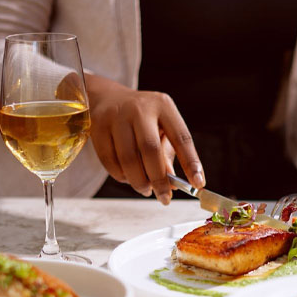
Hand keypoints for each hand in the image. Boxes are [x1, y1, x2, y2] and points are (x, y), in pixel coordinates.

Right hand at [86, 75, 203, 202]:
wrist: (105, 98)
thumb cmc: (141, 119)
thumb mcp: (160, 127)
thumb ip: (168, 153)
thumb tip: (173, 184)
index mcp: (163, 106)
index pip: (181, 137)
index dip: (191, 163)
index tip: (198, 184)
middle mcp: (139, 108)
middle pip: (151, 150)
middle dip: (159, 179)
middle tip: (165, 198)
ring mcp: (116, 116)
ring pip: (128, 159)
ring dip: (139, 181)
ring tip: (145, 189)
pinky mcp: (98, 128)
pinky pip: (110, 161)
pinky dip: (121, 176)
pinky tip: (128, 178)